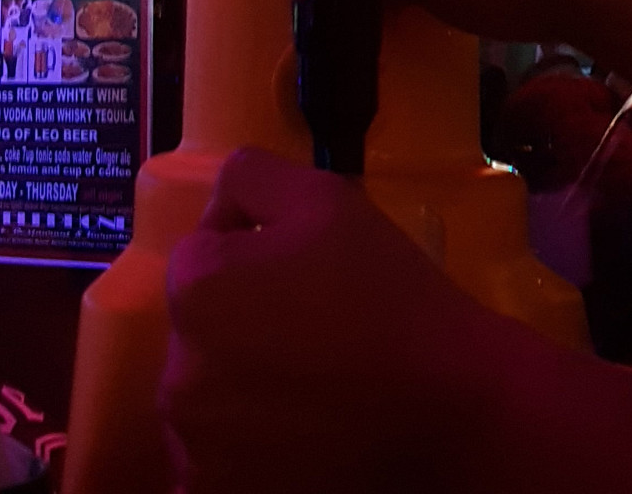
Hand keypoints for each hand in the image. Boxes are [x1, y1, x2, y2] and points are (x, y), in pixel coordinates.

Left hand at [160, 148, 516, 493]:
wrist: (452, 412)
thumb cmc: (388, 295)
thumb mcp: (324, 196)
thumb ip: (251, 176)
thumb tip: (221, 206)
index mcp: (195, 288)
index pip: (201, 249)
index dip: (253, 249)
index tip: (305, 268)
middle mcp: (178, 372)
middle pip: (200, 325)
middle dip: (242, 317)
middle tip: (315, 325)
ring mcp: (198, 448)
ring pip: (208, 391)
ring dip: (242, 383)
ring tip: (314, 382)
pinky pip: (220, 456)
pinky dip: (250, 443)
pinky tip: (305, 429)